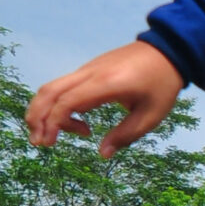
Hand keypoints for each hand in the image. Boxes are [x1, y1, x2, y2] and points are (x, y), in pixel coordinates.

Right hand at [26, 41, 183, 157]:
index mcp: (106, 84)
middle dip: (37, 117)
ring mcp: (88, 68)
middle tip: (40, 143)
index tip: (50, 144)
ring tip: (51, 137)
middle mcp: (91, 73)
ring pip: (53, 87)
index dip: (54, 123)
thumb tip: (103, 154)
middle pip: (49, 91)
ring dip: (43, 110)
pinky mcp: (89, 69)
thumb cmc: (162, 84)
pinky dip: (58, 105)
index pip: (67, 101)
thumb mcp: (151, 115)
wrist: (167, 51)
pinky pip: (64, 86)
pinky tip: (75, 123)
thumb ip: (125, 135)